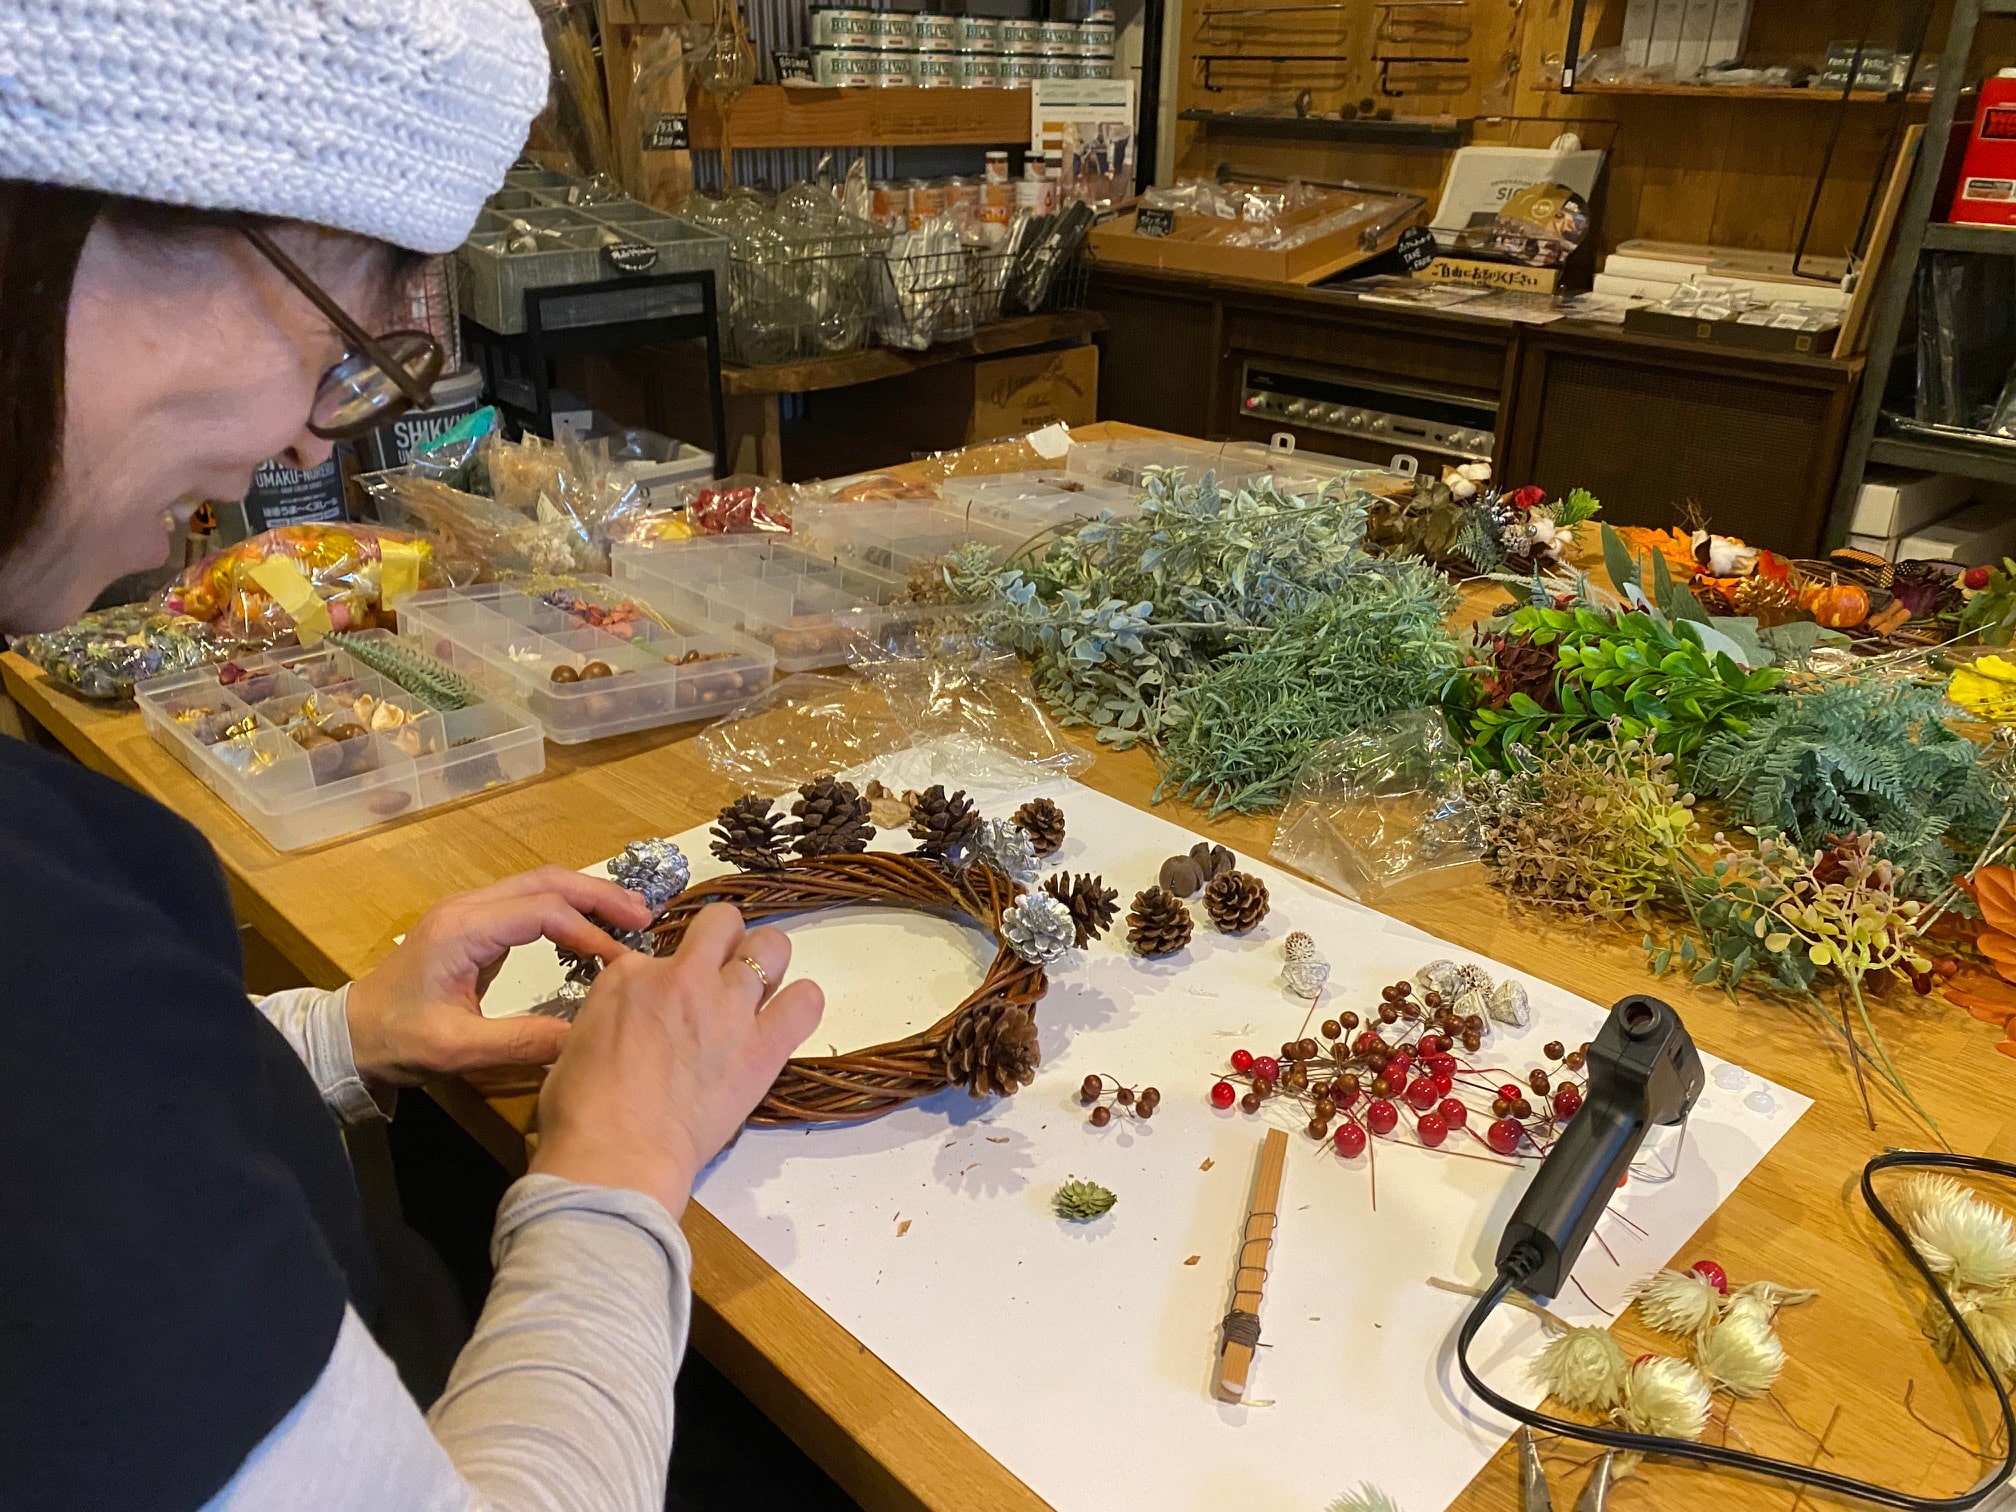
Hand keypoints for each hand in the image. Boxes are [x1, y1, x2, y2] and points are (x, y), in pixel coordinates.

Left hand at [345, 868, 655, 1086]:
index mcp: (463, 930)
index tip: (622, 963)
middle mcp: (468, 907)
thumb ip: (521, 1042)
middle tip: (645, 917)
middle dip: (599, 895)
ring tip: (630, 916)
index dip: (589, 933)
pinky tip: (593, 929)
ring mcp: (470, 910)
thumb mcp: (457, 1049)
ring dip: (587, 896)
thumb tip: (583, 1040)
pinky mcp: (474, 923)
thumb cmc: (396, 1039)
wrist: (350, 1034)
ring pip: (540, 884)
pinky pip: (530, 900)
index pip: (543, 912)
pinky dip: (568, 908)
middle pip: (547, 881)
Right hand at [530, 902, 823, 1219]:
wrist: (616, 1153)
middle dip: (725, 940)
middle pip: (723, 923)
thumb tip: (633, 1022)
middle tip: (721, 973)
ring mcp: (728, 1006)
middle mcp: (684, 977)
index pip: (656, 954)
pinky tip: (786, 1019)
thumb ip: (613, 1014)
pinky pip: (806, 1001)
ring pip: (772, 947)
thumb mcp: (577, 1040)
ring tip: (758, 992)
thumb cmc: (582, 1111)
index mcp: (629, 974)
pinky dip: (801, 1004)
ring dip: (767, 963)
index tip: (662, 1006)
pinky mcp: (764, 1045)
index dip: (663, 978)